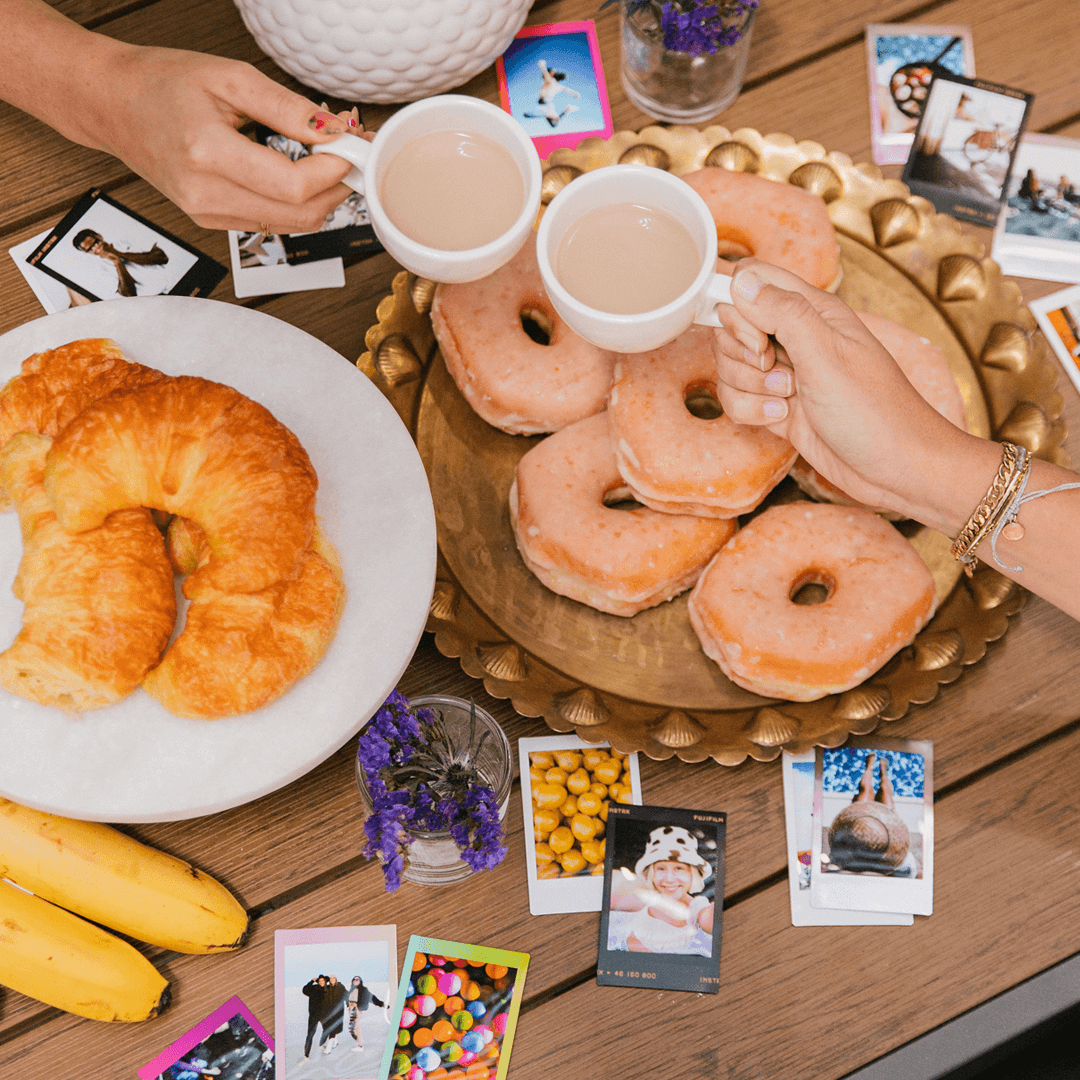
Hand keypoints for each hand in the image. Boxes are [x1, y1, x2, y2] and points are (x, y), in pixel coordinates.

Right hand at [87, 45, 372, 232]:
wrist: (112, 105)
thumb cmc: (163, 83)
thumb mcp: (230, 78)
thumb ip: (288, 109)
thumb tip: (336, 132)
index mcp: (208, 154)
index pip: (294, 186)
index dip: (335, 170)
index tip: (352, 146)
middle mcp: (206, 195)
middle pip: (300, 215)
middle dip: (336, 188)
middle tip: (350, 156)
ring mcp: (207, 214)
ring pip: (290, 225)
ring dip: (320, 197)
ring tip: (325, 160)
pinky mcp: (211, 221)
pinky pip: (271, 222)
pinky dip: (295, 203)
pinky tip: (297, 173)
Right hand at [711, 260, 964, 517]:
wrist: (894, 467)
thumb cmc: (874, 409)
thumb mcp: (826, 353)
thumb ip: (783, 312)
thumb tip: (742, 283)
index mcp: (812, 311)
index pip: (752, 282)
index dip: (739, 308)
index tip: (755, 339)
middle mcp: (795, 337)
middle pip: (731, 328)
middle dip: (741, 355)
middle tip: (774, 369)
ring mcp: (785, 372)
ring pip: (730, 367)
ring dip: (748, 388)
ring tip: (788, 399)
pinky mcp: (777, 406)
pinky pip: (737, 399)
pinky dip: (751, 412)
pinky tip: (783, 419)